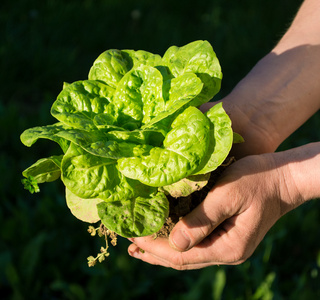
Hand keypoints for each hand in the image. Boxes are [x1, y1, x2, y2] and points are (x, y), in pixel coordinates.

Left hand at [127, 152, 296, 269]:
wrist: (283, 177)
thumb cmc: (257, 180)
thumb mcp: (228, 196)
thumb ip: (202, 221)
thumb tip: (174, 243)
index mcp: (227, 247)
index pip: (181, 255)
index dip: (153, 246)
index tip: (132, 234)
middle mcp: (226, 252)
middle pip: (182, 259)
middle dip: (153, 252)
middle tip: (129, 245)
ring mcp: (226, 244)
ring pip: (187, 253)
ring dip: (162, 248)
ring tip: (140, 245)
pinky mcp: (225, 233)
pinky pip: (196, 242)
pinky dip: (176, 239)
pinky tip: (165, 233)